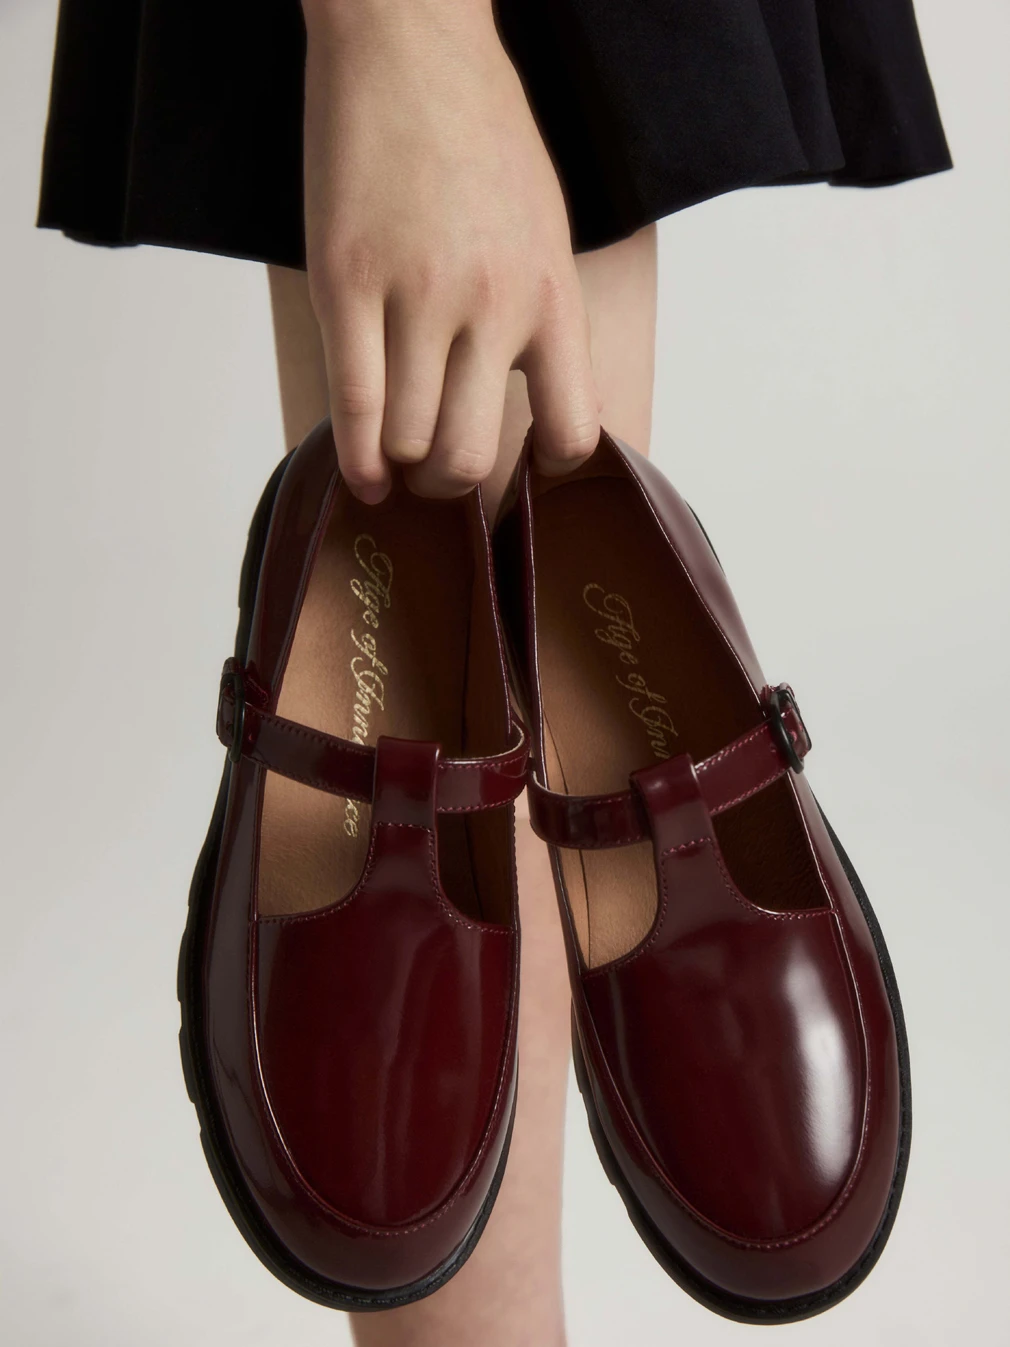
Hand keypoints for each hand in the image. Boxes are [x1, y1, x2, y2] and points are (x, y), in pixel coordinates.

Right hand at [302, 0, 600, 500]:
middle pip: (471, 454)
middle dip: (450, 485)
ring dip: (399, 468)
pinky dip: (355, 459)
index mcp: (552, 295)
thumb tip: (528, 398)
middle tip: (434, 478)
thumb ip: (541, 315)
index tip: (518, 469)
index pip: (571, 431)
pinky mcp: (346, 280)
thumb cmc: (480, 133)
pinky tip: (359, 475)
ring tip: (393, 463)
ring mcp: (416, 295)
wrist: (412, 42)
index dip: (542, 468)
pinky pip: (351, 403)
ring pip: (408, 440)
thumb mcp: (545, 228)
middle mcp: (493, 305)